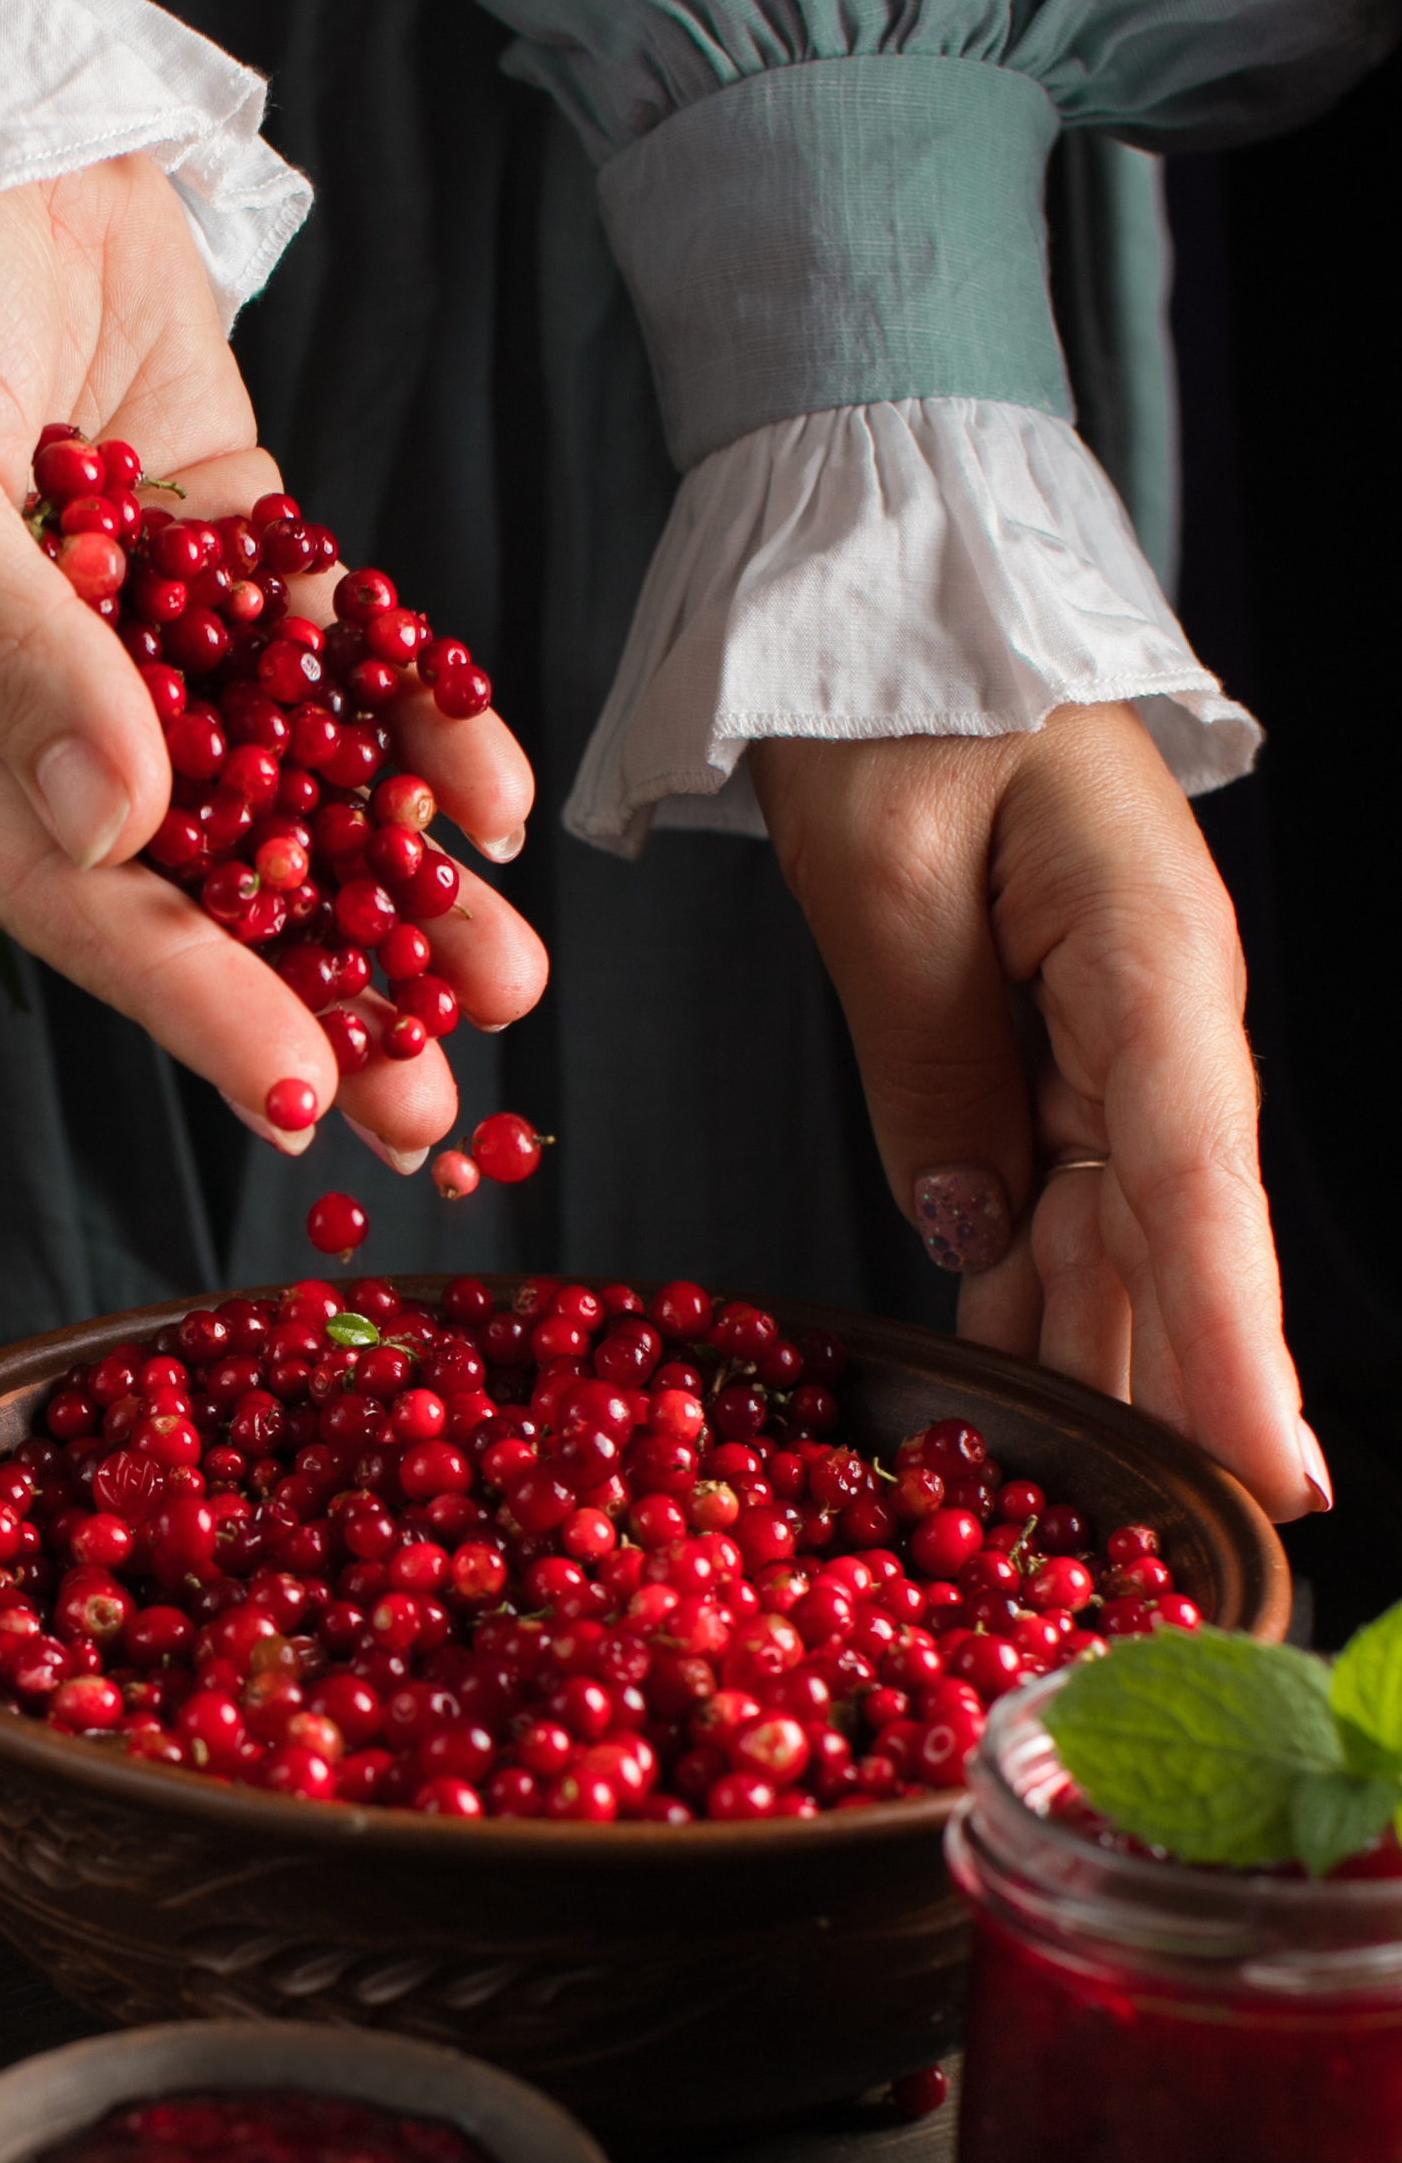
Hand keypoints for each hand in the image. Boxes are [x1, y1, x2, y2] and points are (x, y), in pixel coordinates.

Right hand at [0, 156, 543, 1170]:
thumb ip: (2, 647)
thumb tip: (111, 831)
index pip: (50, 885)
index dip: (177, 991)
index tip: (294, 1085)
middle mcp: (14, 699)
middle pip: (180, 874)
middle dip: (312, 984)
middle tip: (429, 1096)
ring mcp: (129, 626)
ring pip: (275, 784)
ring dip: (390, 889)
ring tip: (501, 983)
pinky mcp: (221, 543)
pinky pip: (325, 654)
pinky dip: (408, 721)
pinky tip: (488, 798)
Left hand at [748, 704, 1327, 1524]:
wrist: (891, 597)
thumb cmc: (892, 698)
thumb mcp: (884, 872)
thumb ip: (932, 1058)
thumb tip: (977, 1227)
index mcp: (1147, 964)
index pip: (1199, 1187)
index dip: (1233, 1343)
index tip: (1277, 1473)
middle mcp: (1159, 1022)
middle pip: (1179, 1247)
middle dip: (1187, 1406)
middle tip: (1192, 1565)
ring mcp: (1114, 1044)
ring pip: (1122, 1246)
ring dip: (1111, 1376)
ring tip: (1100, 1529)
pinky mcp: (1056, 1055)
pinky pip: (1057, 1206)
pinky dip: (1040, 1305)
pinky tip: (1023, 1409)